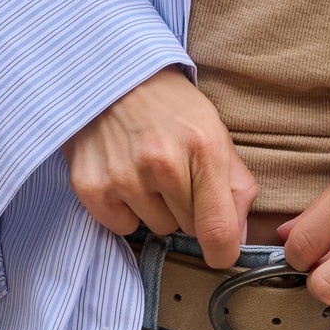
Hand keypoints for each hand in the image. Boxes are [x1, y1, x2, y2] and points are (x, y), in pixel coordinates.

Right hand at [61, 66, 257, 269]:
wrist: (111, 76)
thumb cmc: (170, 106)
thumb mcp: (214, 131)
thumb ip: (236, 185)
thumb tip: (238, 237)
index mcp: (203, 148)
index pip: (217, 228)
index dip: (223, 252)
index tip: (221, 253)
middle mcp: (162, 164)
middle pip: (188, 229)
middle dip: (187, 209)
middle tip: (174, 174)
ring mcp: (123, 177)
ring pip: (156, 228)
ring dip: (156, 208)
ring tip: (146, 169)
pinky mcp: (91, 187)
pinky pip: (122, 226)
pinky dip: (125, 209)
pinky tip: (123, 175)